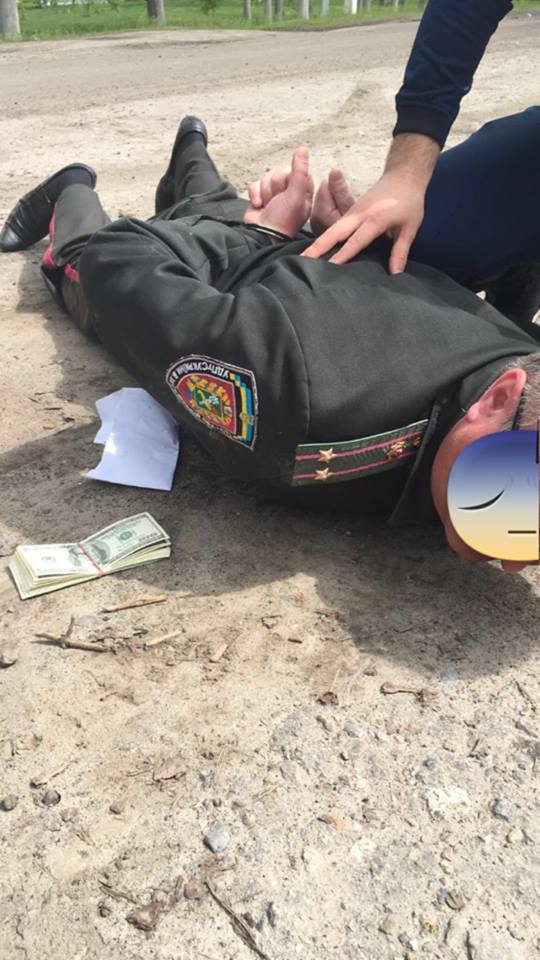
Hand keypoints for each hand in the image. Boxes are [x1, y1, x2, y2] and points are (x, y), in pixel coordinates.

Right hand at [244, 147, 313, 237]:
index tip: (289, 193)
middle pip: (278, 172)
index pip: (295, 169)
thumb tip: (302, 150)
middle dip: (275, 187)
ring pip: (266, 176)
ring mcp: (274, 193)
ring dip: (265, 192)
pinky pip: (255, 183)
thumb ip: (299, 172)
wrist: (263, 235)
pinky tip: (259, 206)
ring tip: (268, 206)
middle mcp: (290, 191)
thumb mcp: (295, 195)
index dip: (288, 178)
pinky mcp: (260, 195)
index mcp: (303, 190)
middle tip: (277, 202)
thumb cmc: (283, 220)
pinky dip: (255, 194)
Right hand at [302, 133, 439, 271]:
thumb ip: (400, 252)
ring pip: (331, 229)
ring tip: (302, 258)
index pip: (356, 241)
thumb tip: (395, 275)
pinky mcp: (351, 212)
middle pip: (334, 233)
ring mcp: (353, 212)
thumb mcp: (410, 228)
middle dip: (318, 247)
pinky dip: (324, 237)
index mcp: (375, 219)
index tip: (330, 267)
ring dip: (317, 243)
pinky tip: (316, 249)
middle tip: (302, 261)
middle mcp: (359, 215)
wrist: (403, 175)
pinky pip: (334, 226)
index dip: (343, 255)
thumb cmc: (409, 202)